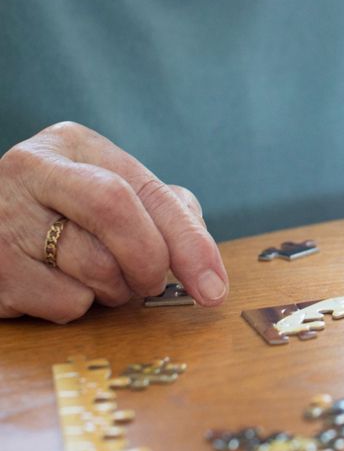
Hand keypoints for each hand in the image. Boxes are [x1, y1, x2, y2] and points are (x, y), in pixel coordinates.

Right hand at [0, 122, 227, 322]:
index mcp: (71, 144)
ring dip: (116, 289)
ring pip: (94, 272)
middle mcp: (29, 173)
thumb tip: (205, 263)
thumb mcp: (113, 185)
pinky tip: (63, 284)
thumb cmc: (69, 206)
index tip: (214, 283)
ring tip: (100, 274)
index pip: (140, 192)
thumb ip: (164, 209)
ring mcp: (2, 223)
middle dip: (151, 262)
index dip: (187, 240)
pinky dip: (80, 306)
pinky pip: (64, 305)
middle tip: (153, 281)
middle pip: (116, 219)